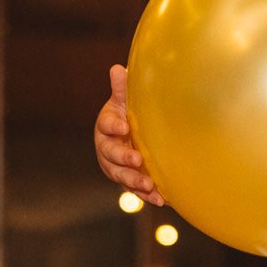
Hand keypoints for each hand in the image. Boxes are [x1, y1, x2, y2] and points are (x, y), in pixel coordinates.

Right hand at [93, 65, 164, 206]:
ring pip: (121, 176)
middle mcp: (107, 148)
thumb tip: (117, 68)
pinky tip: (161, 199)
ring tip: (149, 185)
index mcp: (106, 126)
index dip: (114, 127)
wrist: (130, 133)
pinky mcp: (128, 179)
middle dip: (124, 159)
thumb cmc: (126, 113)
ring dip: (135, 181)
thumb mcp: (124, 100)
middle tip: (137, 160)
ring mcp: (116, 166)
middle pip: (111, 155)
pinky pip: (134, 189)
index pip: (106, 126)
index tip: (124, 127)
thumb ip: (121, 89)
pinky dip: (146, 195)